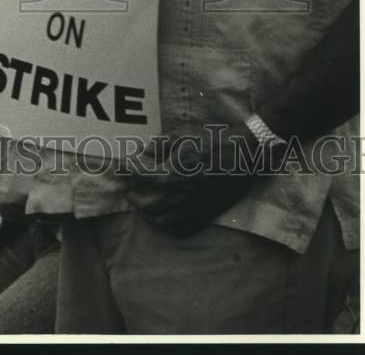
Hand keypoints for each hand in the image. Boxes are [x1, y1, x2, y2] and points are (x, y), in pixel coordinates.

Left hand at [122, 123, 282, 236]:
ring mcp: (191, 209)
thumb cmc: (212, 142)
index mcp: (171, 175)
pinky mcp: (202, 216)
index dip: (127, 170)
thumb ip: (158, 145)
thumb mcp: (181, 135)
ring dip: (145, 211)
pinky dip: (163, 224)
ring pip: (158, 219)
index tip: (121, 165)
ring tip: (141, 200)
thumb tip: (142, 152)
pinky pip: (177, 229)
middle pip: (144, 203)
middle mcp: (178, 197)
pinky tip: (160, 213)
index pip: (139, 176)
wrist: (243, 157)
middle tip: (128, 185)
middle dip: (132, 193)